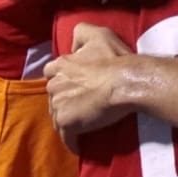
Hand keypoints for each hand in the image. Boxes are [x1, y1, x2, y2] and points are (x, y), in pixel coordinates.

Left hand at [45, 23, 133, 152]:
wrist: (127, 82)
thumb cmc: (115, 59)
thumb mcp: (99, 34)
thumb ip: (81, 32)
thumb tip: (72, 44)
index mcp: (60, 65)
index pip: (51, 72)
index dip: (62, 78)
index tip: (73, 83)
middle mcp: (55, 85)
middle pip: (53, 96)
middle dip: (63, 100)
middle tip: (80, 104)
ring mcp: (59, 105)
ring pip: (58, 117)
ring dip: (68, 119)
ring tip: (81, 124)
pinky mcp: (67, 123)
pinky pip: (66, 137)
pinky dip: (72, 141)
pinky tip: (79, 144)